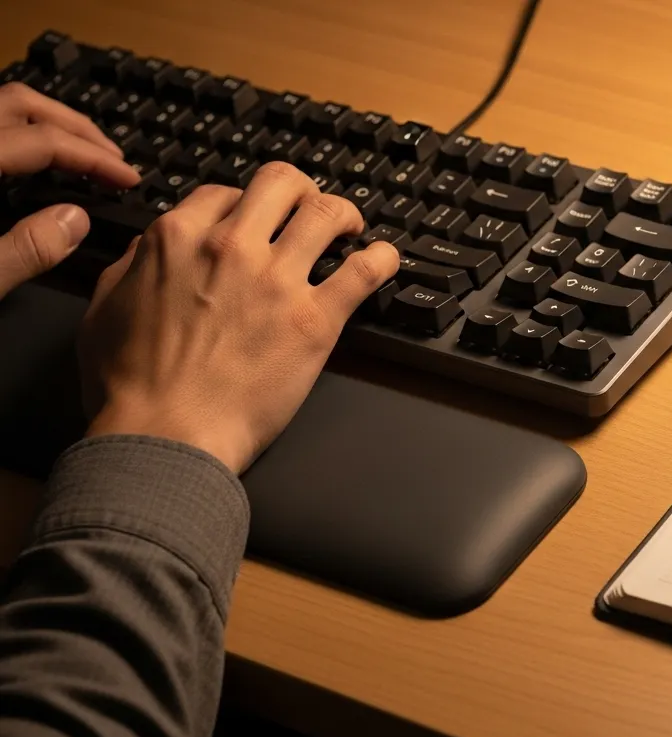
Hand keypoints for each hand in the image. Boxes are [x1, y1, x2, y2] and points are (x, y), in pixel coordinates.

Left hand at [0, 82, 140, 297]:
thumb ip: (24, 250)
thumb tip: (75, 222)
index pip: (42, 140)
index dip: (94, 158)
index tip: (130, 180)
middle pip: (20, 103)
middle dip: (75, 127)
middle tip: (113, 161)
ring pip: (2, 107)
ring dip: (48, 124)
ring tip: (82, 156)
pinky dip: (19, 135)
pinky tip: (34, 168)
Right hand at [80, 163, 398, 472]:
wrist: (165, 435)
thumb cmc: (131, 386)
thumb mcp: (106, 307)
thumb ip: (136, 265)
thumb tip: (156, 249)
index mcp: (177, 238)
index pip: (224, 192)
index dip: (243, 204)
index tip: (255, 222)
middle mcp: (231, 247)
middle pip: (282, 183)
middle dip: (301, 191)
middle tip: (310, 209)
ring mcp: (277, 280)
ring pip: (327, 213)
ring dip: (344, 215)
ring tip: (351, 230)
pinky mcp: (316, 319)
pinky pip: (364, 271)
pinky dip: (382, 258)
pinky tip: (383, 260)